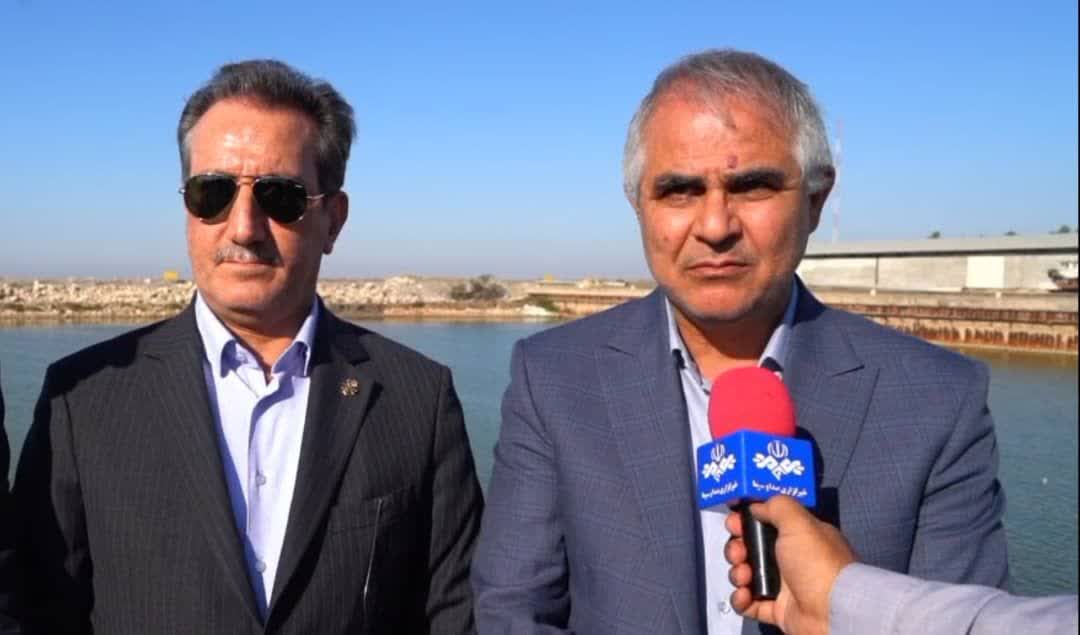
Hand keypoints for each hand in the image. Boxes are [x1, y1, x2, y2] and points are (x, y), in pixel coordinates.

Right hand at [724, 496, 855, 634]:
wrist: (831, 611)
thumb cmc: (815, 562)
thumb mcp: (799, 522)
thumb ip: (776, 506)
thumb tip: (755, 506)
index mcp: (799, 537)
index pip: (767, 523)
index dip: (747, 521)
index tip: (734, 522)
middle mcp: (790, 559)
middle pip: (751, 548)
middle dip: (737, 548)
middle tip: (738, 552)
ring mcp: (782, 586)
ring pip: (747, 574)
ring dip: (738, 573)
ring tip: (745, 577)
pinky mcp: (775, 610)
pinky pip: (748, 602)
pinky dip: (741, 599)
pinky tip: (745, 595)